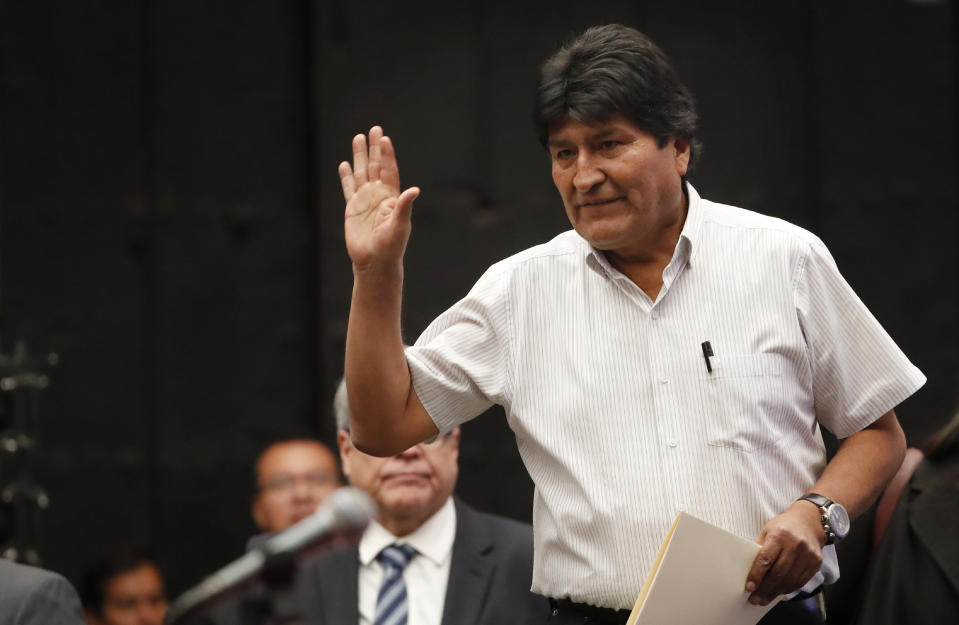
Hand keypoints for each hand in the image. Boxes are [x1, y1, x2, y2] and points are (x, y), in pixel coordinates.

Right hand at [339, 126, 419, 269]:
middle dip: (374, 148)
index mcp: (392, 197)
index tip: (384, 138)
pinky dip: (346, 176)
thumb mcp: (400, 225)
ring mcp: (365, 200)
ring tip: (358, 138)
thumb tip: (415, 190)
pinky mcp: (353, 208)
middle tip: (374, 129)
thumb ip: (405, 206)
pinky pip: (348, 188)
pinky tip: (345, 165)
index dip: (387, 155)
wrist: (375, 261)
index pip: (389, 170)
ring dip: (360, 156)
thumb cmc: (392, 246)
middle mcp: (379, 195)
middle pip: (376, 166)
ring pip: (361, 173)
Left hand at [745, 501, 824, 604]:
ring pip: (790, 580)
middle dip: (765, 589)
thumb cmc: (783, 526)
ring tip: (764, 599)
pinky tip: (778, 592)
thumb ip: (759, 548)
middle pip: (778, 573)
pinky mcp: (816, 563)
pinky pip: (800, 581)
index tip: (749, 587)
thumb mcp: (767, 531)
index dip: (757, 575)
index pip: (766, 559)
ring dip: (775, 592)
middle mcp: (795, 545)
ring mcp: (807, 555)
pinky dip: (787, 589)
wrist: (809, 522)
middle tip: (754, 599)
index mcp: (779, 535)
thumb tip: (748, 570)